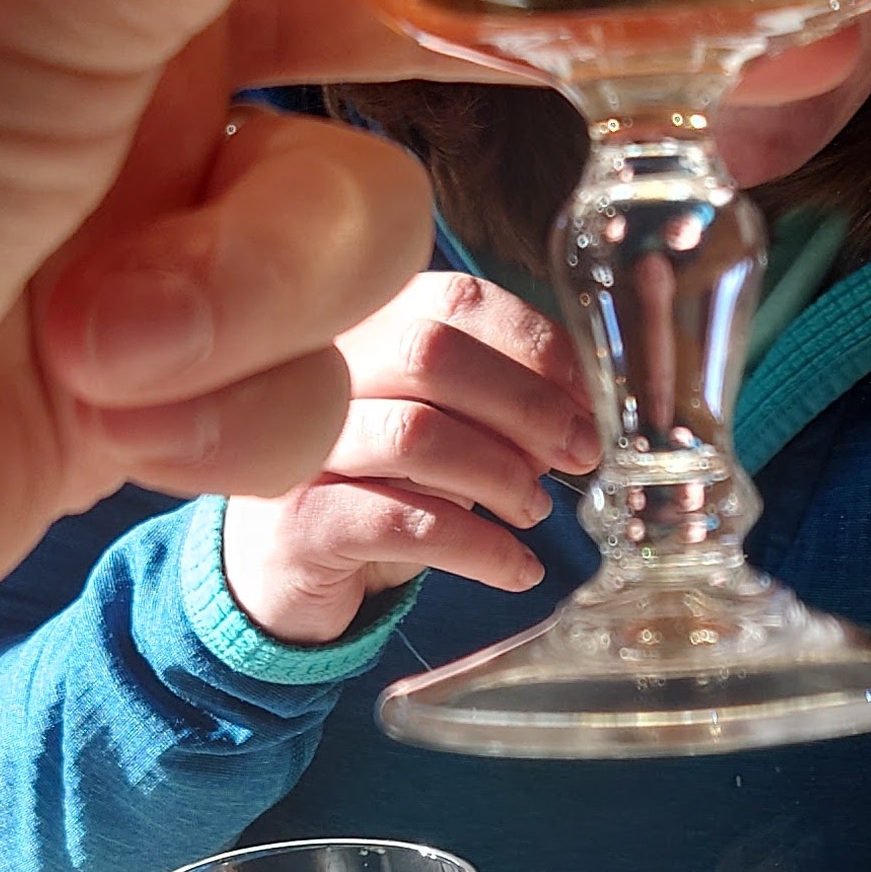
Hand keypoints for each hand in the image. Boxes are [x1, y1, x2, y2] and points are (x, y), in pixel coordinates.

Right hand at [221, 273, 598, 643]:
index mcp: (364, 328)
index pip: (457, 299)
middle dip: (528, 406)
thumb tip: (582, 414)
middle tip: (578, 455)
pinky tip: (518, 570)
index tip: (588, 400)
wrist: (282, 573)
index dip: (537, 345)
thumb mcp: (438, 429)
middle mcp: (319, 374)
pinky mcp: (298, 524)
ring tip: (535, 511)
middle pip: (432, 353)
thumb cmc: (375, 485)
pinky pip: (405, 524)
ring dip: (501, 474)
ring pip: (416, 435)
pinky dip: (481, 549)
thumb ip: (496, 405)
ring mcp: (299, 447)